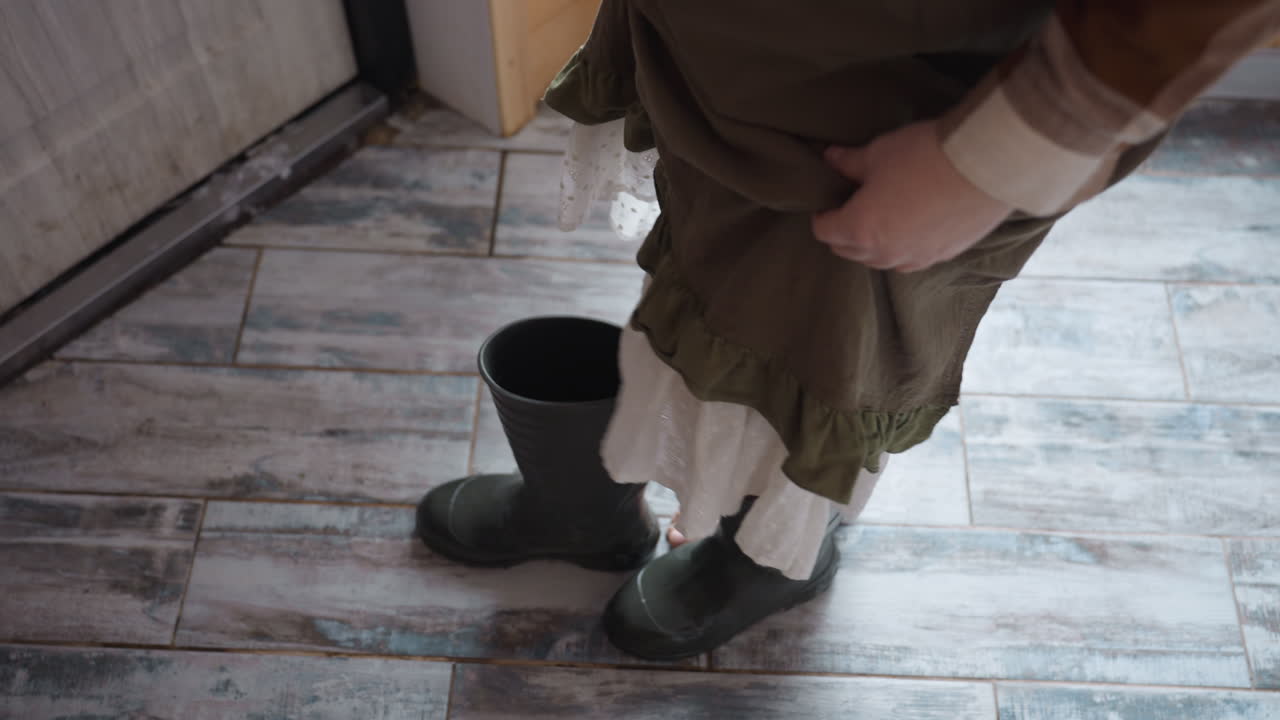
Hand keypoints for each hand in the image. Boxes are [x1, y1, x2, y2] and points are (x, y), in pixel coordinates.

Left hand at [811, 120, 1012, 272]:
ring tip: (881, 218)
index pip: (825, 232)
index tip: (828, 201)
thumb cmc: (925, 156)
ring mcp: (916, 258)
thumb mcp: (878, 153)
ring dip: (873, 244)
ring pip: (881, 261)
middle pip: (849, 252)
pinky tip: (911, 227)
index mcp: (860, 229)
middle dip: (843, 233)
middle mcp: (885, 253)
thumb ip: (849, 162)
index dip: (822, 215)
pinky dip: (904, 248)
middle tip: (850, 208)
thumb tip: (830, 159)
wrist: (986, 165)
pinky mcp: (944, 256)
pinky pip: (912, 260)